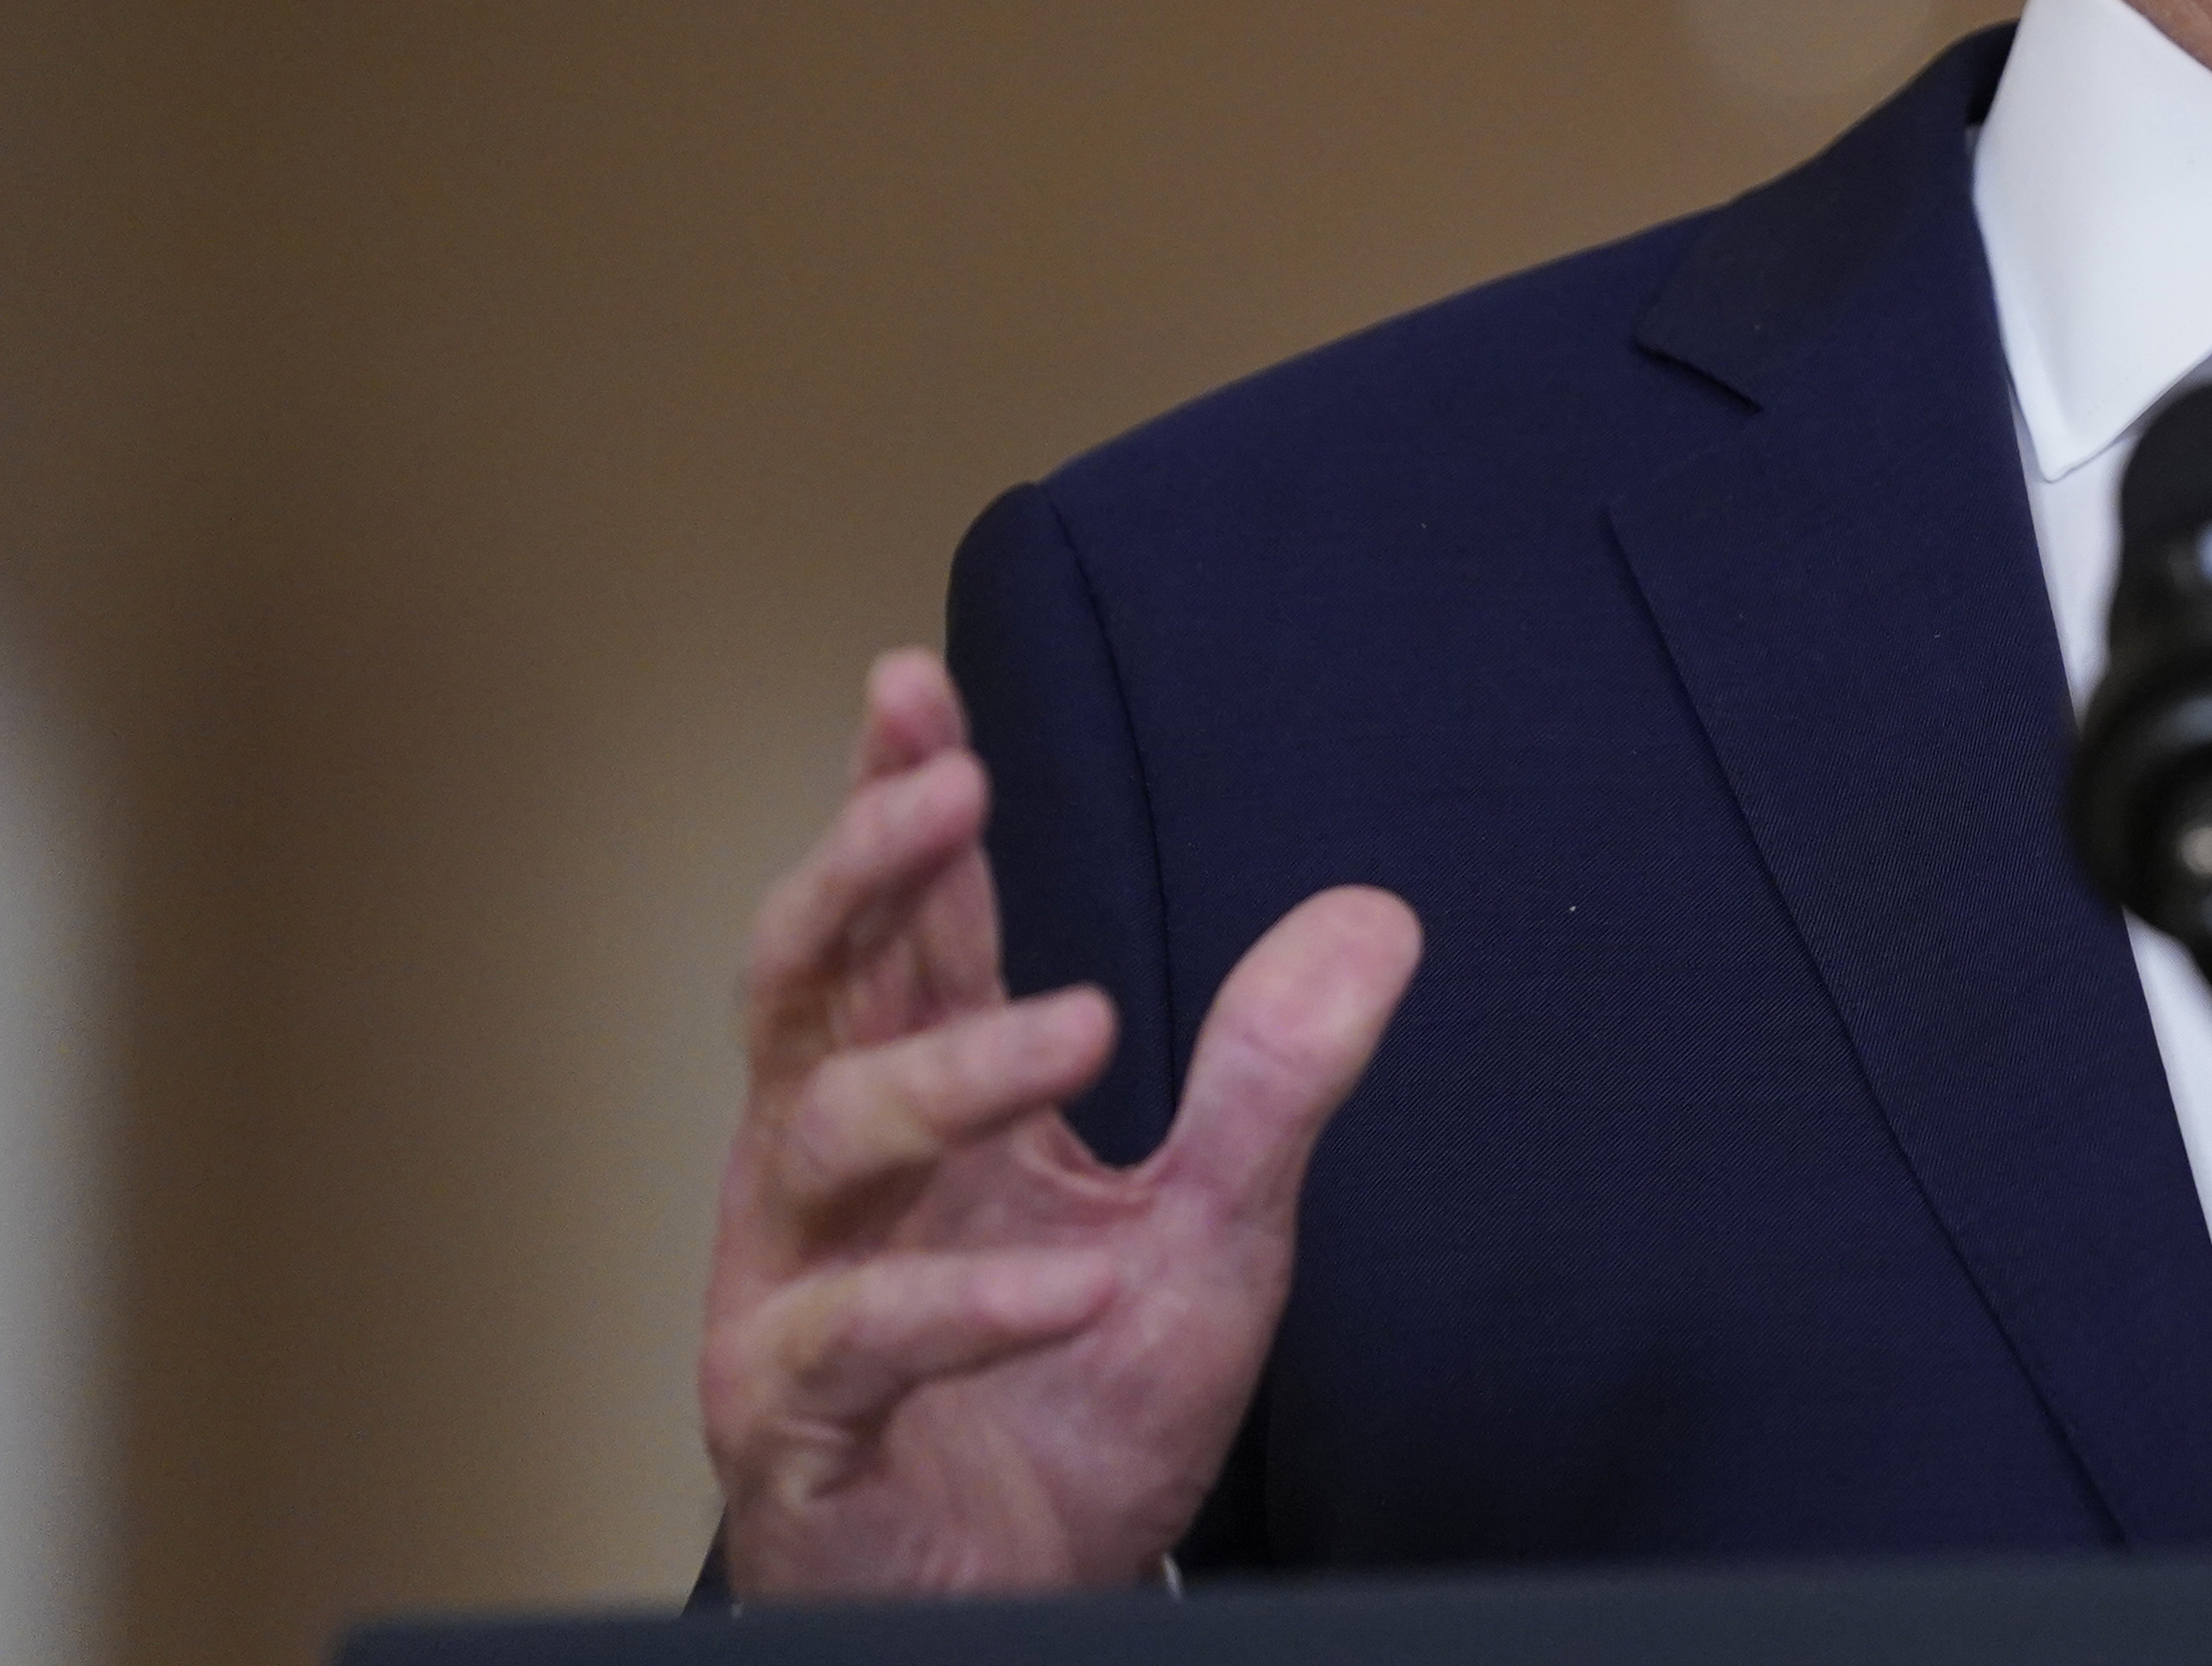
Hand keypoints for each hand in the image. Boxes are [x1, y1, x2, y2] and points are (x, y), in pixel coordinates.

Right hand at [700, 651, 1420, 1596]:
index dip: (895, 802)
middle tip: (950, 786)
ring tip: (1085, 1022)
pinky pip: (853, 1340)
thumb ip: (1273, 1079)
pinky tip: (1075, 1281)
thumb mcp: (1215, 1230)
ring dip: (953, 1070)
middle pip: (804, 985)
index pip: (898, 927)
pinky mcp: (794, 1424)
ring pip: (821, 1137)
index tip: (915, 682)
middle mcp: (829, 1180)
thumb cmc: (1078, 1410)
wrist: (1032, 1605)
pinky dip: (968, 1303)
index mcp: (918, 1111)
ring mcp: (792, 1294)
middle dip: (862, 871)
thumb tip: (1374, 914)